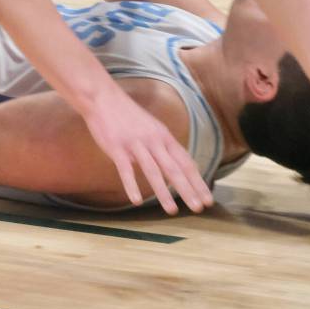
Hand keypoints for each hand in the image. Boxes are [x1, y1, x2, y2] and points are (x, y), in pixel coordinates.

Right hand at [83, 86, 212, 214]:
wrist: (102, 97)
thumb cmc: (128, 114)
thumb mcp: (152, 127)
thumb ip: (164, 146)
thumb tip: (179, 166)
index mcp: (163, 136)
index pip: (185, 162)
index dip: (197, 181)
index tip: (207, 199)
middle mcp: (152, 140)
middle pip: (173, 168)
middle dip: (187, 189)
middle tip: (198, 208)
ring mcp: (134, 143)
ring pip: (152, 170)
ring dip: (163, 192)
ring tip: (172, 210)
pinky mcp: (116, 146)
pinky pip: (125, 169)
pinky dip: (131, 185)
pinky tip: (136, 201)